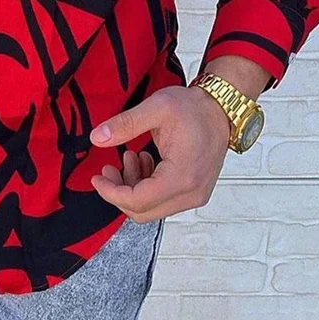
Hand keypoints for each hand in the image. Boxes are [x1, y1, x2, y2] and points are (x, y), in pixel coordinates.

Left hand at [88, 84, 231, 222]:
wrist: (221, 109)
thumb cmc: (194, 108)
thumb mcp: (156, 108)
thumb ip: (125, 124)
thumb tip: (97, 138)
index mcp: (181, 177)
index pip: (138, 201)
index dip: (111, 193)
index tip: (97, 178)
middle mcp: (192, 193)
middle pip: (143, 211)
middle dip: (119, 192)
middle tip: (109, 168)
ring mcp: (195, 195)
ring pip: (152, 208)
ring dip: (134, 187)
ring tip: (131, 156)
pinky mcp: (195, 192)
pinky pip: (163, 201)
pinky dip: (147, 186)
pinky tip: (145, 161)